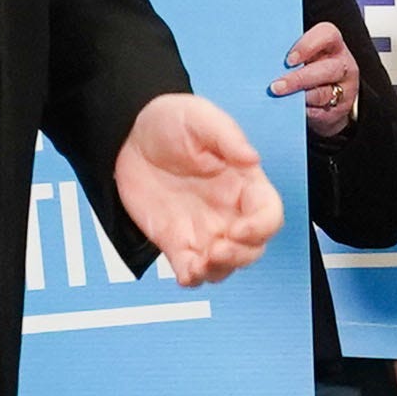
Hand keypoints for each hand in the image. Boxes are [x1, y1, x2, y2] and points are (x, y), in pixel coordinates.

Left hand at [116, 93, 283, 287]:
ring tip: (199, 263)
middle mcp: (228, 210)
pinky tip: (185, 272)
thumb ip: (227, 136)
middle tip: (216, 249)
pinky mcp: (175, 242)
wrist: (128, 135)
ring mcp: (203, 229)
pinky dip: (192, 279)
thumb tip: (252, 158)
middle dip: (240, 256)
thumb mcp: (199, 117)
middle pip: (252, 248)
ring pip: (225, 266)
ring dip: (218, 271)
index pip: (268, 214)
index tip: (240, 229)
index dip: (262, 227)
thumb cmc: (170, 121)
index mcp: (243, 182)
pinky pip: (190, 270)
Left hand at [272, 20, 359, 138]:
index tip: (288, 60)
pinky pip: (319, 112)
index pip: (327, 35)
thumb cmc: (311, 69)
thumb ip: (291, 55)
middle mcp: (343, 65)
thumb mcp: (306, 56)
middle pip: (327, 69)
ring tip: (277, 99)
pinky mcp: (339, 110)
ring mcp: (344, 89)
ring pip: (323, 94)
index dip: (307, 46)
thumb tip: (260, 59)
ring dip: (298, 97)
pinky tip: (287, 110)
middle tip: (275, 87)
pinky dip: (301, 111)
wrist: (329, 98)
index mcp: (333, 45)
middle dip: (299, 79)